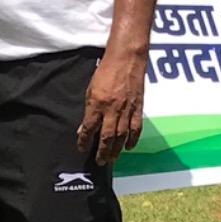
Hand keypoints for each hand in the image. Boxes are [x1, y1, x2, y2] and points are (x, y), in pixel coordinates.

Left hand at [77, 48, 146, 164]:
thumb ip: (88, 110)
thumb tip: (84, 127)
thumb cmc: (106, 71)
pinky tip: (128, 147)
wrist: (126, 59)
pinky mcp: (138, 108)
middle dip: (102, 152)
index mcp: (97, 104)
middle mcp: (112, 110)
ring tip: (111, 159)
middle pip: (106, 138)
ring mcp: (126, 110)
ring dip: (115, 150)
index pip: (89, 129)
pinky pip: (135, 129)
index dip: (84, 141)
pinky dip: (132, 140)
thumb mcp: (90, 90)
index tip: (82, 148)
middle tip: (100, 162)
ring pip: (121, 136)